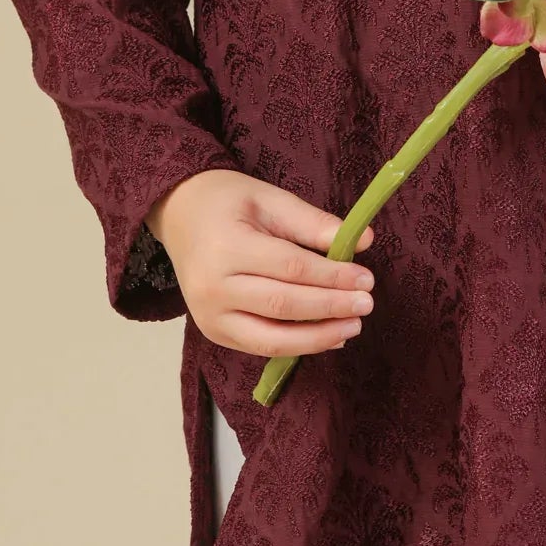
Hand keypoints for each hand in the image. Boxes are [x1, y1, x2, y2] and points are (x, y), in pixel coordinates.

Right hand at [145, 169, 377, 358]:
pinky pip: (260, 346)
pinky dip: (296, 346)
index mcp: (227, 247)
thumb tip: (364, 240)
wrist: (179, 215)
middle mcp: (213, 288)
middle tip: (366, 304)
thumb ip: (313, 222)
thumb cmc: (227, 202)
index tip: (366, 278)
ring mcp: (209, 316)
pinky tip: (327, 337)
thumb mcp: (269, 198)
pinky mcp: (213, 332)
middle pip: (283, 306)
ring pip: (271, 339)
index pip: (291, 268)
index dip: (333, 277)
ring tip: (352, 327)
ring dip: (317, 338)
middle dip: (330, 308)